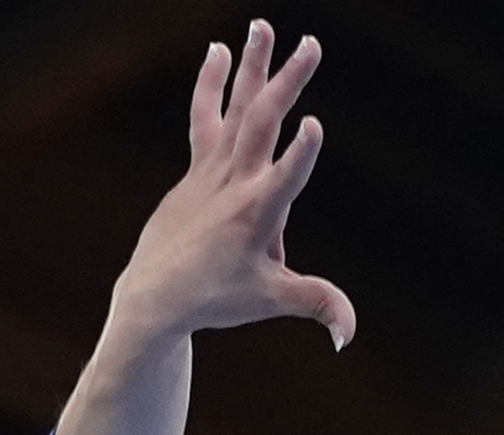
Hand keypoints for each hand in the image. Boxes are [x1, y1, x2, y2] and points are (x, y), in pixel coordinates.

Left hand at [113, 25, 352, 354]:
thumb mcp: (270, 301)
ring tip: (262, 25)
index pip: (283, 181)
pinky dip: (211, 83)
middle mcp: (234, 184)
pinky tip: (220, 49)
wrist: (155, 295)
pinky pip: (206, 116)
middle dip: (287, 83)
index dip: (299, 156)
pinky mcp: (198, 167)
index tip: (313, 126)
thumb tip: (348, 336)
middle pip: (262, 125)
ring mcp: (213, 170)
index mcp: (257, 216)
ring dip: (252, 66)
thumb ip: (316, 304)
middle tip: (312, 43)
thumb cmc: (216, 298)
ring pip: (236, 109)